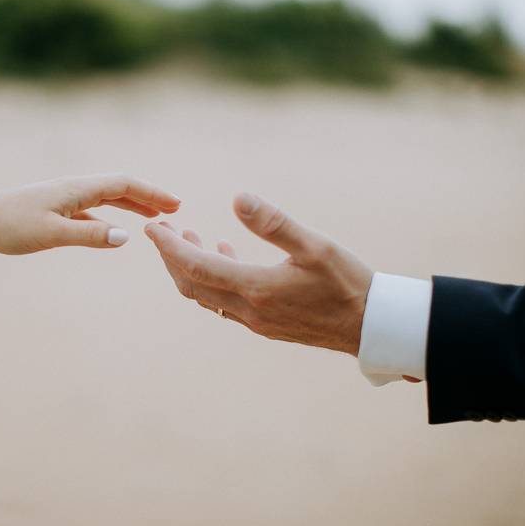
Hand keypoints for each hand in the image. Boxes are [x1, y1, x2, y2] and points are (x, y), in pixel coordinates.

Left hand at [0, 174, 180, 254]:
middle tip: (175, 209)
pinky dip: (110, 217)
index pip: (123, 184)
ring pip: (106, 198)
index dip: (152, 193)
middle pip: (119, 187)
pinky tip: (115, 231)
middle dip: (148, 196)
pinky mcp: (53, 210)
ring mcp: (63, 198)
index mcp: (76, 189)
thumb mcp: (52, 235)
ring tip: (154, 217)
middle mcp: (72, 188)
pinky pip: (91, 210)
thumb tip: (127, 237)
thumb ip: (90, 236)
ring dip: (132, 205)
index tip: (176, 205)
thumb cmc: (9, 227)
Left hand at [145, 193, 372, 354]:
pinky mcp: (267, 324)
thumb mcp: (315, 246)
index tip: (152, 228)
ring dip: (191, 268)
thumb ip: (274, 223)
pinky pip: (226, 302)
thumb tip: (237, 197)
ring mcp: (256, 321)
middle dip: (172, 257)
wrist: (372, 327)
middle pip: (192, 285)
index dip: (170, 247)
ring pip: (207, 296)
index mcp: (255, 289)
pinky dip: (214, 278)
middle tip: (161, 230)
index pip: (196, 267)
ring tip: (189, 235)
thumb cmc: (348, 283)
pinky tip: (224, 253)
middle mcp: (249, 309)